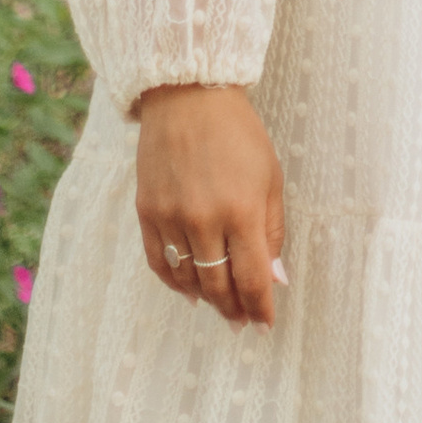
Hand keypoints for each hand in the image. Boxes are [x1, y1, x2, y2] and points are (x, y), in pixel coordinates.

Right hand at [134, 84, 286, 323]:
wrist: (188, 97)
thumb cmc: (238, 135)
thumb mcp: (270, 177)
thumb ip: (272, 231)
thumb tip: (275, 279)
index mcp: (242, 210)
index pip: (252, 279)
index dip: (260, 308)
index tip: (265, 324)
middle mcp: (204, 220)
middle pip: (218, 286)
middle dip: (233, 310)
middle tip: (241, 321)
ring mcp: (171, 217)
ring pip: (187, 280)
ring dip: (205, 299)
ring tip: (219, 306)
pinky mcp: (146, 212)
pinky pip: (158, 263)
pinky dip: (174, 283)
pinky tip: (189, 290)